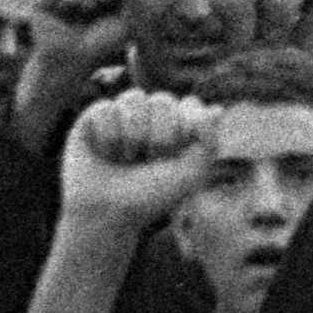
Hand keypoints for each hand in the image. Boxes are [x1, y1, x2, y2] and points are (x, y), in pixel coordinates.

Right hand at [60, 93, 219, 230]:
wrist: (107, 214)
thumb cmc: (151, 196)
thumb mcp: (189, 174)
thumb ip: (207, 141)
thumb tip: (218, 108)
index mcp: (178, 125)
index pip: (190, 105)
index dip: (185, 129)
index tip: (176, 156)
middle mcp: (151, 115)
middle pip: (163, 100)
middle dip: (159, 137)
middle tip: (148, 162)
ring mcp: (123, 113)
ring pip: (134, 98)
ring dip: (132, 137)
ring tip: (125, 159)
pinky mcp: (94, 117)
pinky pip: (106, 108)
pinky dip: (107, 136)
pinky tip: (104, 153)